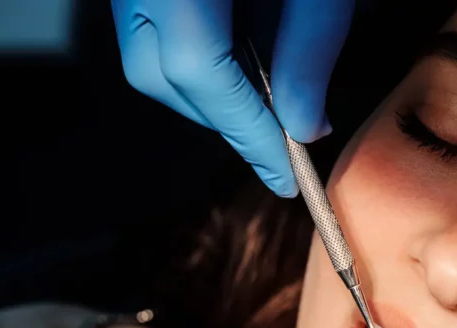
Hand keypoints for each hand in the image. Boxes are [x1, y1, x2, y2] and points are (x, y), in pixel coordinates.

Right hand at [111, 0, 354, 196]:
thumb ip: (311, 45)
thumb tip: (305, 126)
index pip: (197, 69)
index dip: (246, 129)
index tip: (285, 173)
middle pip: (154, 72)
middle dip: (220, 116)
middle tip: (278, 140)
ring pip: (145, 52)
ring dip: (207, 85)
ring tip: (270, 92)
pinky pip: (153, 25)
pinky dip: (198, 49)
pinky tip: (246, 47)